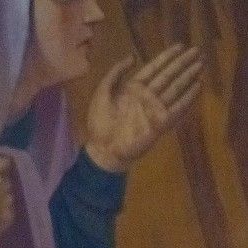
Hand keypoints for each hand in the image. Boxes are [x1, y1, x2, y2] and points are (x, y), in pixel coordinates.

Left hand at [85, 45, 202, 172]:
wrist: (103, 150)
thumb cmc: (99, 123)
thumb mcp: (102, 94)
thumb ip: (115, 74)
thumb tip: (132, 56)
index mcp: (132, 89)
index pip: (153, 68)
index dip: (166, 57)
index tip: (180, 45)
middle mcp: (146, 96)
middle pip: (168, 75)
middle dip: (182, 63)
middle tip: (198, 50)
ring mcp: (154, 109)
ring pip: (176, 88)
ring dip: (188, 76)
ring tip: (201, 64)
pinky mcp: (161, 122)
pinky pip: (178, 107)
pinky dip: (189, 97)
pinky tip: (198, 86)